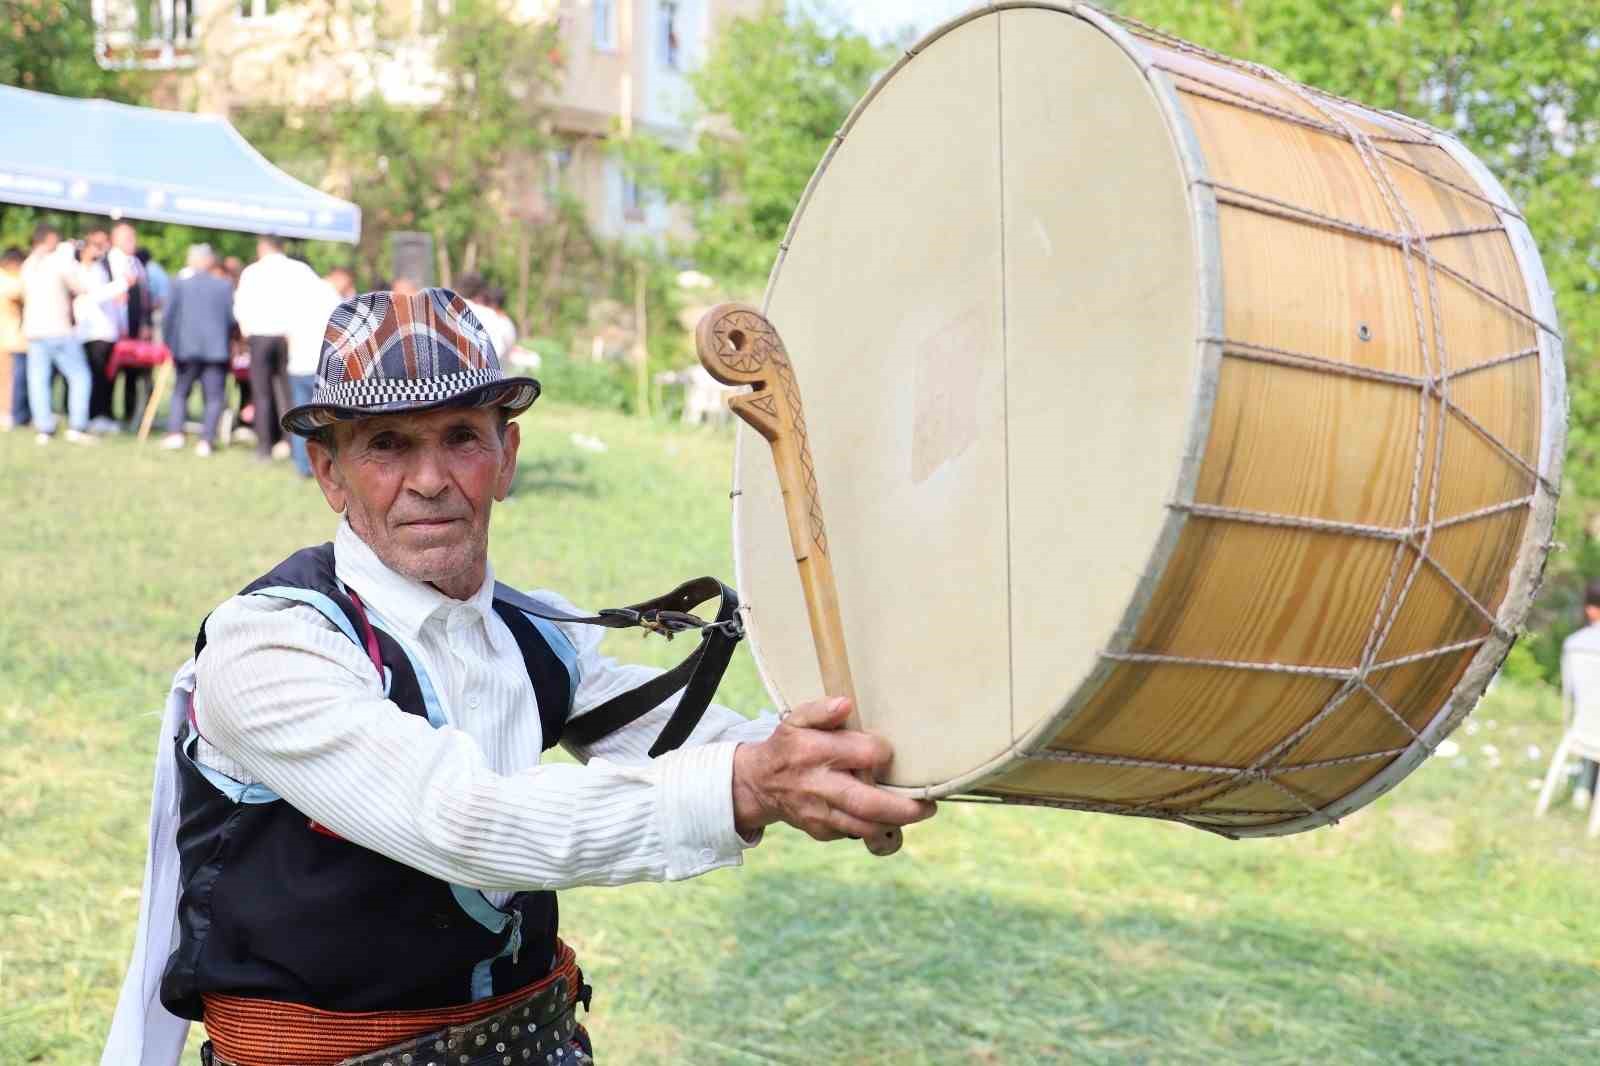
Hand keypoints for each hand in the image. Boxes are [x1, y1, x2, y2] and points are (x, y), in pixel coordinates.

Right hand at [731, 697, 936, 840]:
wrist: (759, 784)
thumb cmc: (790, 745)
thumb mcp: (797, 719)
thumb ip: (821, 710)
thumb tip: (846, 704)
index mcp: (814, 752)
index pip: (864, 754)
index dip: (883, 753)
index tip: (888, 753)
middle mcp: (817, 786)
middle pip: (868, 803)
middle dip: (904, 808)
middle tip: (929, 806)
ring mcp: (818, 813)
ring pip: (865, 827)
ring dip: (895, 823)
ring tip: (916, 812)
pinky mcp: (820, 831)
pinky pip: (855, 834)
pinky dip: (874, 827)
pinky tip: (884, 815)